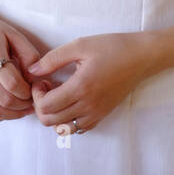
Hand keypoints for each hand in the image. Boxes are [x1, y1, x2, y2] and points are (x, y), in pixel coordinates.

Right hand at [0, 10, 47, 123]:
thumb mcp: (14, 35)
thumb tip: (35, 79)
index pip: (12, 83)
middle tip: (31, 102)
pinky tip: (5, 110)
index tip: (34, 90)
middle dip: (22, 106)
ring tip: (21, 108)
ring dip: (11, 114)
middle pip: (3, 100)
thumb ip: (29, 54)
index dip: (27, 92)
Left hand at [26, 33, 150, 134]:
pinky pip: (77, 129)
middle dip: (40, 105)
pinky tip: (70, 101)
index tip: (42, 79)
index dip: (36, 94)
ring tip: (57, 94)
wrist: (141, 57)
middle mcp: (88, 106)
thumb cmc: (112, 47)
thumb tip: (32, 71)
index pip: (46, 106)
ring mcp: (96, 114)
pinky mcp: (102, 116)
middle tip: (47, 86)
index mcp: (81, 87)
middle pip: (50, 121)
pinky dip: (67, 120)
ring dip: (53, 114)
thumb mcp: (80, 45)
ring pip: (62, 129)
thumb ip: (53, 59)